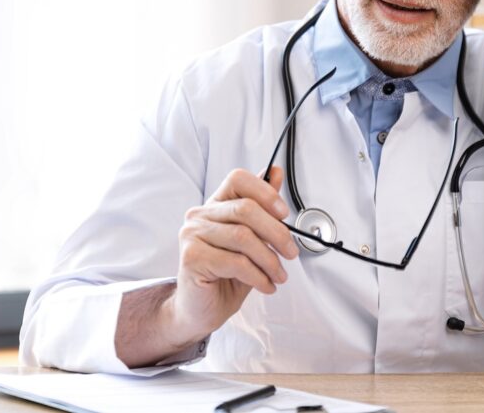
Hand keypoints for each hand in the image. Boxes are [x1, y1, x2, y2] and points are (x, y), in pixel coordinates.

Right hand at [169, 166, 298, 342]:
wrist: (200, 310)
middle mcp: (199, 215)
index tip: (284, 212)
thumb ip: (262, 209)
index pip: (238, 179)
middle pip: (246, 209)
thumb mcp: (252, 241)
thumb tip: (276, 174)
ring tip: (278, 275)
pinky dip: (258, 276)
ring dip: (269, 260)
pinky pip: (236, 261)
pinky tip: (265, 285)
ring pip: (243, 237)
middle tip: (291, 253)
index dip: (265, 191)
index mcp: (214, 205)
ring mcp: (192, 235)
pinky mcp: (192, 258)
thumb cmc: (225, 275)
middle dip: (277, 232)